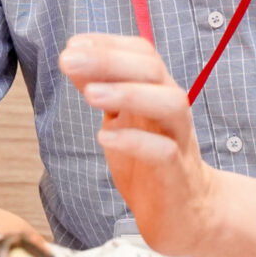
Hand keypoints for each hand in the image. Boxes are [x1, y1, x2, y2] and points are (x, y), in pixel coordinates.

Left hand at [58, 32, 219, 256]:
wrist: (186, 213)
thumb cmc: (150, 161)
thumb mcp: (121, 120)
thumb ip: (101, 90)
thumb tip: (73, 57)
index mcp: (158, 91)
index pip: (142, 53)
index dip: (108, 44)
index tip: (72, 44)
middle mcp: (172, 108)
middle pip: (152, 70)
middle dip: (109, 60)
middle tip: (68, 60)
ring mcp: (179, 139)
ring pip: (169, 103)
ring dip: (128, 94)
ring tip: (89, 94)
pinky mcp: (177, 174)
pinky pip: (164, 151)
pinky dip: (135, 141)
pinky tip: (105, 137)